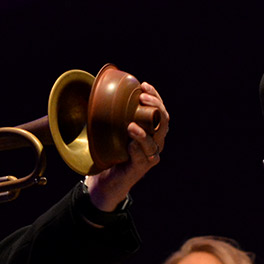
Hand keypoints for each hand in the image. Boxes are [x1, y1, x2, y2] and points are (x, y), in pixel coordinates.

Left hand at [86, 81, 168, 210]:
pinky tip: (130, 144)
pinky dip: (137, 149)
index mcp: (151, 128)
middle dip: (155, 108)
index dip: (155, 96)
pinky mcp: (141, 168)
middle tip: (141, 99)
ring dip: (143, 133)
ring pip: (155, 141)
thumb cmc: (110, 150)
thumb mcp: (113, 128)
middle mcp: (155, 141)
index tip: (143, 85)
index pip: (160, 109)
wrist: (106, 178)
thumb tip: (100, 89)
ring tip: (131, 125)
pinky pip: (142, 157)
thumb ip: (113, 112)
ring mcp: (150, 155)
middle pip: (163, 122)